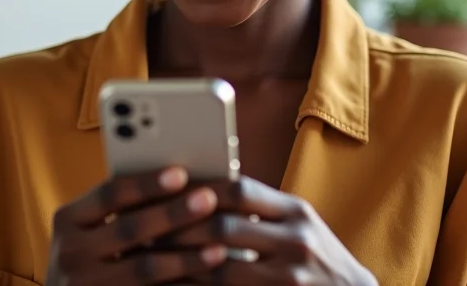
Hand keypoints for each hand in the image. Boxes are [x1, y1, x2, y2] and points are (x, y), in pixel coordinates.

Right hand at [45, 167, 227, 284]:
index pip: (111, 193)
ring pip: (143, 268)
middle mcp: (70, 252)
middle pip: (129, 228)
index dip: (147, 183)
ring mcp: (84, 285)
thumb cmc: (91, 252)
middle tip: (209, 199)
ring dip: (185, 258)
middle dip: (172, 213)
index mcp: (68, 219)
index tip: (181, 173)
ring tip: (219, 247)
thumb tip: (180, 176)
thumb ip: (121, 206)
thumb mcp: (90, 226)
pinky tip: (207, 280)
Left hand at [164, 176, 378, 284]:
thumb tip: (209, 189)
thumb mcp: (300, 226)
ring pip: (220, 268)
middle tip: (148, 228)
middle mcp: (296, 239)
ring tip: (152, 259)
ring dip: (182, 264)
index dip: (202, 190)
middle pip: (224, 227)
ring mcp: (291, 277)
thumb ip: (263, 210)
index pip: (241, 189)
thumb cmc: (318, 259)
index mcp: (296, 210)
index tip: (171, 191)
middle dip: (181, 228)